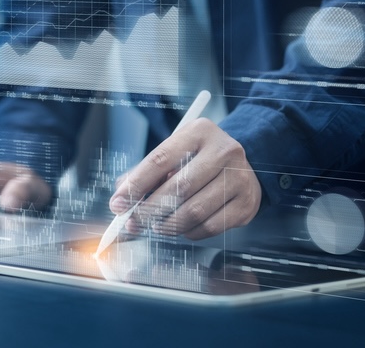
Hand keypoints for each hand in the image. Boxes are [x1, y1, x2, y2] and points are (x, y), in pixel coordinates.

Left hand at [109, 118, 260, 239]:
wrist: (241, 165)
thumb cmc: (196, 160)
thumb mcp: (173, 154)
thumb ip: (144, 173)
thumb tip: (119, 200)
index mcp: (199, 132)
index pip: (160, 160)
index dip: (135, 185)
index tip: (117, 204)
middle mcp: (224, 151)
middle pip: (178, 188)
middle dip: (149, 210)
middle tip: (133, 222)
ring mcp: (239, 178)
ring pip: (194, 212)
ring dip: (167, 225)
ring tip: (155, 226)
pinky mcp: (247, 203)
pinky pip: (210, 227)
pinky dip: (188, 232)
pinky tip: (181, 227)